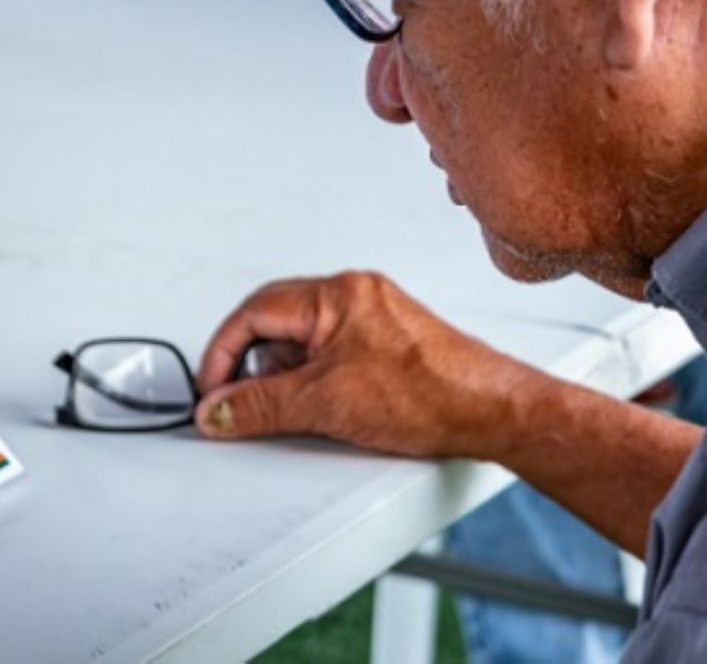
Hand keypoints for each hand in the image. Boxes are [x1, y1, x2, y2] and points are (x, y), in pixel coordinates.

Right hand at [194, 271, 535, 458]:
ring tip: (290, 411)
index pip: (255, 311)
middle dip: (251, 365)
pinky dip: (314, 382)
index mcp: (336, 293)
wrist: (494, 413)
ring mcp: (374, 319)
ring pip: (304, 342)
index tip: (212, 389)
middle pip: (276, 322)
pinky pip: (332, 356)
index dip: (223, 352)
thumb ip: (261, 405)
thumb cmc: (432, 395)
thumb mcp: (325, 404)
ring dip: (285, 377)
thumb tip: (219, 410)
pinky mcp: (388, 346)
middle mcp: (355, 296)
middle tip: (237, 402)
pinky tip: (323, 410)